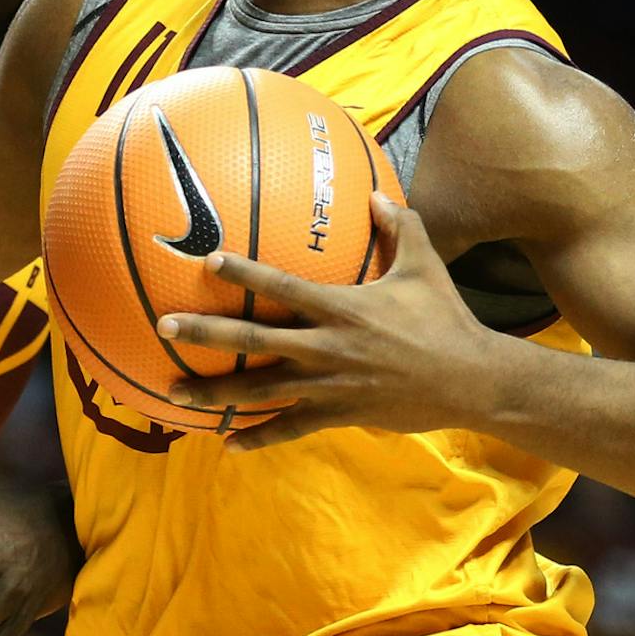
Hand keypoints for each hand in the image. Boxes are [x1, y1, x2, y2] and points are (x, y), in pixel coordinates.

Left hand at [155, 193, 503, 449]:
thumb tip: (376, 193)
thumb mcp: (424, 265)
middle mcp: (326, 347)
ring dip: (215, 393)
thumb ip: (399, 226)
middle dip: (206, 334)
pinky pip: (290, 428)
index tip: (208, 261)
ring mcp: (328, 385)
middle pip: (254, 341)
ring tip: (172, 393)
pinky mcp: (337, 414)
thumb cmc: (445, 318)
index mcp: (342, 308)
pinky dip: (259, 437)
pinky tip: (228, 442)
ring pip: (260, 390)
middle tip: (164, 327)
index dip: (244, 274)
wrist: (470, 380)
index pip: (282, 287)